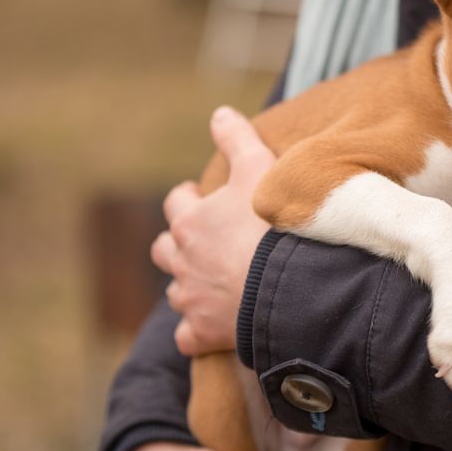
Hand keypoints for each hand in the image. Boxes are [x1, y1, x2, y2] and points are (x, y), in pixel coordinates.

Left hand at [151, 106, 274, 355]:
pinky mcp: (204, 333)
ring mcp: (191, 299)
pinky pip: (187, 337)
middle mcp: (182, 260)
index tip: (205, 198)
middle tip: (205, 241)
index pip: (177, 202)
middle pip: (164, 248)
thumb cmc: (272, 224)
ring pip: (174, 293)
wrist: (287, 286)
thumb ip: (237, 138)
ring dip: (188, 284)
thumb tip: (219, 113)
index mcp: (191, 220)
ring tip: (211, 281)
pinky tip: (211, 328)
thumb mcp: (258, 168)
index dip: (190, 198)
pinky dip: (196, 332)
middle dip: (180, 242)